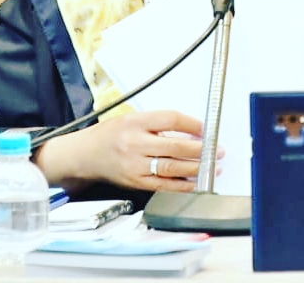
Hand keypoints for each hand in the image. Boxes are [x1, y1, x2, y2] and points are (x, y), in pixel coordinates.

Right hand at [35, 110, 221, 192]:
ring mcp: (135, 165)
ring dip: (196, 168)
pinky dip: (182, 185)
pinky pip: (162, 186)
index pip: (170, 119)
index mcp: (135, 122)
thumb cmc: (111, 134)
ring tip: (213, 167)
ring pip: (171, 168)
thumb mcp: (133, 118)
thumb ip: (158, 123)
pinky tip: (195, 181)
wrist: (86, 154)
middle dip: (200, 149)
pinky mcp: (135, 182)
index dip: (192, 124)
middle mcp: (135, 143)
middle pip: (174, 146)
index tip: (206, 129)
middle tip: (217, 150)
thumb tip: (191, 130)